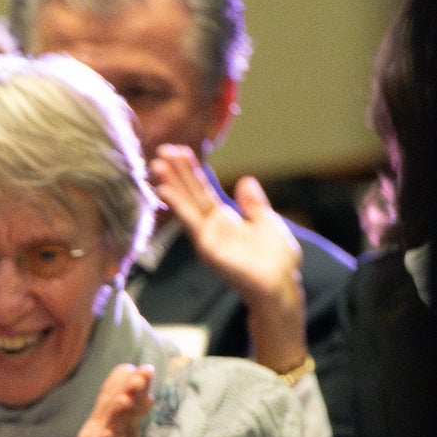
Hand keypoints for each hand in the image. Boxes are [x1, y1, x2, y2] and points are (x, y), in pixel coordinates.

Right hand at [149, 146, 306, 370]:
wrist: (280, 285)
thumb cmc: (276, 260)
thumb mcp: (267, 222)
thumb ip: (253, 204)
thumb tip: (245, 181)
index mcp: (225, 220)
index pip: (203, 191)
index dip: (191, 172)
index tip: (180, 152)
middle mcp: (210, 228)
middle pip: (190, 195)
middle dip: (176, 173)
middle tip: (161, 150)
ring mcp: (207, 238)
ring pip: (186, 206)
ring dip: (171, 185)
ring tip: (157, 165)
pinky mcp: (208, 247)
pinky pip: (191, 222)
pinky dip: (178, 205)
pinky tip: (166, 191)